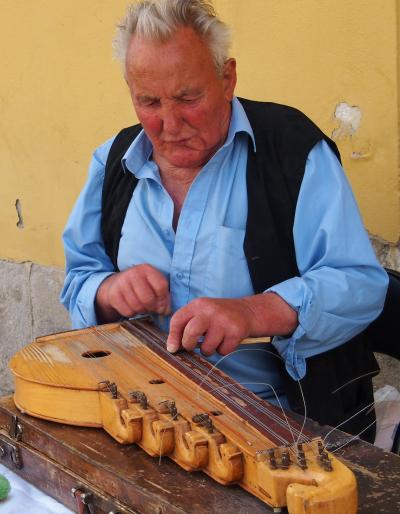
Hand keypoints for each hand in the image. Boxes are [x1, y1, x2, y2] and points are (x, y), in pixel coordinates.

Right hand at [95, 264, 169, 322]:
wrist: (117, 283)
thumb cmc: (141, 284)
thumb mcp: (153, 283)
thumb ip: (163, 295)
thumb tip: (167, 311)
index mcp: (147, 269)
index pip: (161, 286)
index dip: (164, 301)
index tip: (164, 308)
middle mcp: (134, 274)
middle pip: (148, 299)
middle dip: (152, 308)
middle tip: (152, 309)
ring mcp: (122, 283)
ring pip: (137, 307)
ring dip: (142, 311)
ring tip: (143, 307)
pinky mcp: (113, 294)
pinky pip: (127, 311)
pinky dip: (132, 313)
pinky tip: (133, 307)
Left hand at [166, 293, 297, 355]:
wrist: (246, 311)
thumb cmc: (217, 316)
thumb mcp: (201, 313)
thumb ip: (186, 325)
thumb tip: (173, 347)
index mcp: (198, 304)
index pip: (178, 320)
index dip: (172, 336)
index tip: (172, 348)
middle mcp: (210, 310)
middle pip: (191, 332)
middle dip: (188, 345)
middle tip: (192, 347)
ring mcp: (224, 321)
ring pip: (207, 347)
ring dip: (208, 350)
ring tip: (214, 341)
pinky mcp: (236, 331)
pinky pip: (222, 351)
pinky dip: (223, 350)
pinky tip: (226, 340)